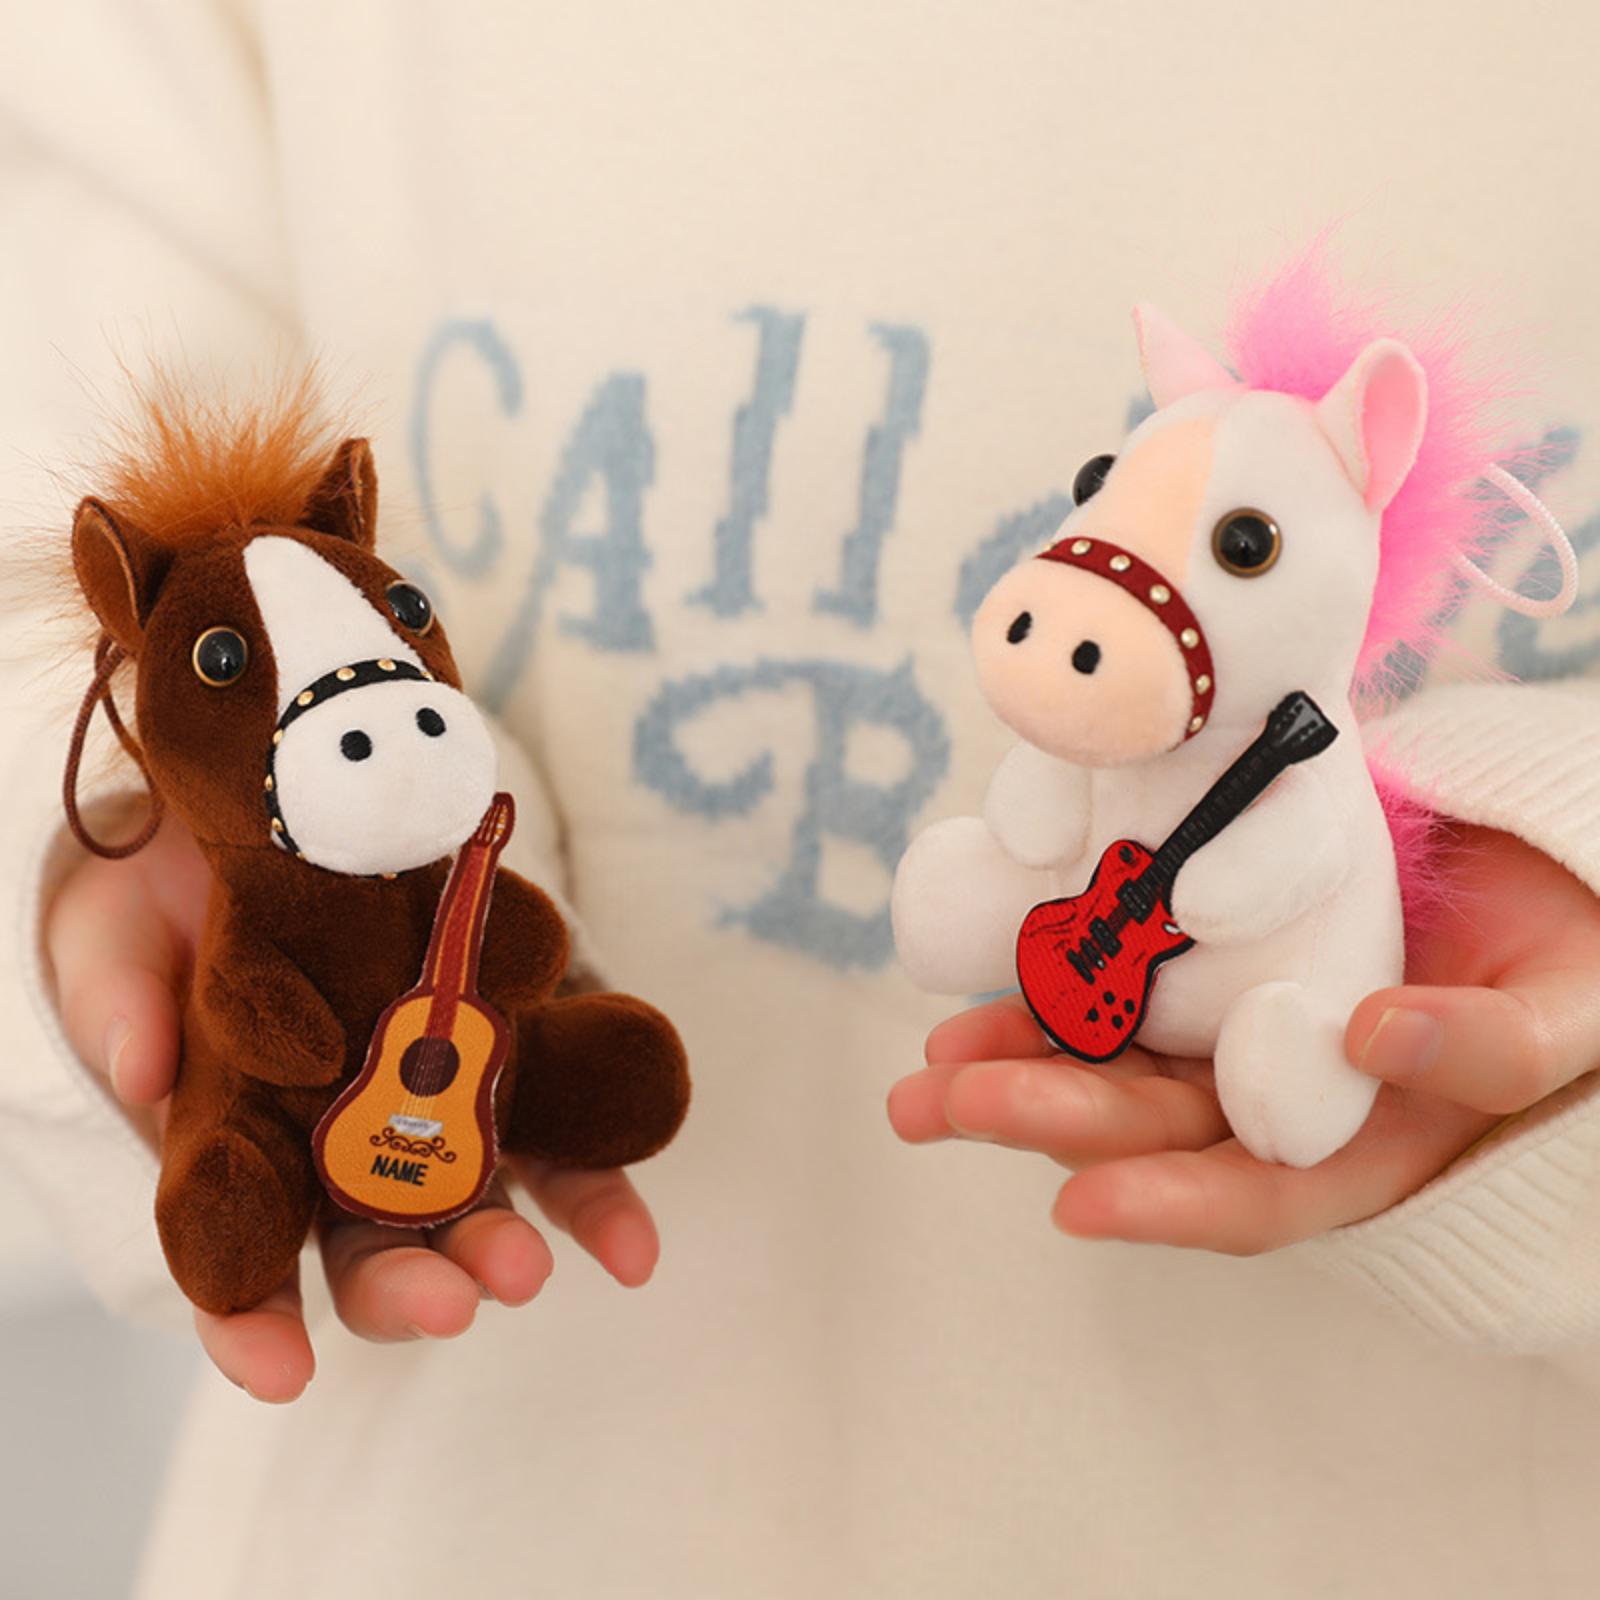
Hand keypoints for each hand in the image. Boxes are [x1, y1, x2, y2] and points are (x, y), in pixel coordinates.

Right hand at [45, 815, 658, 1402]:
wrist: (265, 813)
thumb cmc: (167, 896)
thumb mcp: (113, 931)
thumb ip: (117, 996)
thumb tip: (141, 1071)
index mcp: (233, 1146)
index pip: (237, 1263)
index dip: (252, 1324)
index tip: (281, 1370)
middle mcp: (334, 1147)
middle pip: (370, 1244)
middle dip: (409, 1284)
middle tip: (449, 1301)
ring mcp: (424, 1105)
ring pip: (469, 1206)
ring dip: (504, 1247)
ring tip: (533, 1270)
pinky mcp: (500, 1059)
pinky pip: (557, 1141)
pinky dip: (596, 1195)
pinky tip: (632, 1248)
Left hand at [889, 825, 1599, 1252]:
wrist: (1544, 867)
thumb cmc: (1571, 960)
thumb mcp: (1564, 1012)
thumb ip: (1492, 1048)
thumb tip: (1374, 1035)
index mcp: (1362, 1133)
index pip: (1258, 1191)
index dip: (1170, 1203)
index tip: (1075, 1203)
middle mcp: (1278, 1090)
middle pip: (1153, 1122)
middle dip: (1048, 1115)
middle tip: (943, 1104)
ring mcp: (1233, 1018)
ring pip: (1115, 1052)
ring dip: (1020, 1055)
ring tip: (934, 1060)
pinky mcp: (1204, 947)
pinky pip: (1119, 964)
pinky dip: (1054, 967)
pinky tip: (990, 963)